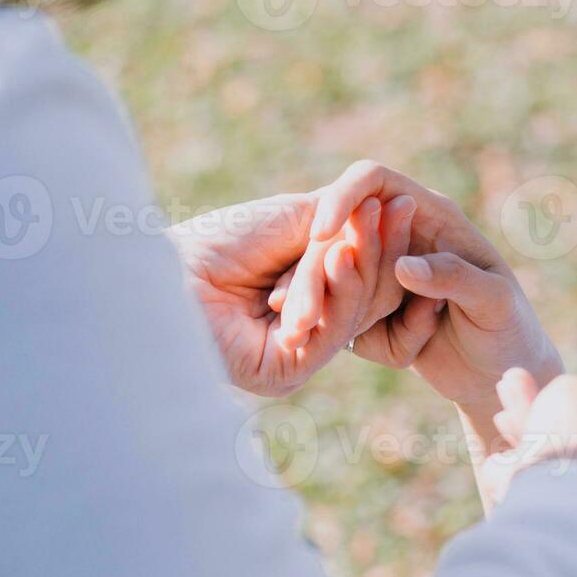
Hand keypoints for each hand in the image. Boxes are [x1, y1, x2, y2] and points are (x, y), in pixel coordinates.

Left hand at [170, 192, 414, 396]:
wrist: (169, 270)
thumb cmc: (219, 240)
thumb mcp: (293, 222)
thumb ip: (341, 225)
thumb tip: (389, 209)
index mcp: (307, 297)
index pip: (359, 273)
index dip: (383, 239)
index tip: (406, 201)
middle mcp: (304, 330)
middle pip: (365, 295)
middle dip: (384, 251)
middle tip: (407, 208)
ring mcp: (297, 354)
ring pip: (351, 313)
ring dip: (362, 266)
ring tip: (372, 224)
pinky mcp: (285, 374)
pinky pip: (327, 336)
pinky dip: (337, 295)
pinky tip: (339, 258)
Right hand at [282, 161, 563, 421]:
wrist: (504, 379)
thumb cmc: (511, 330)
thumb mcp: (493, 302)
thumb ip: (453, 277)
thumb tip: (403, 265)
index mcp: (431, 215)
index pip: (372, 181)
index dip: (342, 197)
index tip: (321, 232)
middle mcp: (398, 237)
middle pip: (340, 230)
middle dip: (314, 267)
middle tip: (295, 307)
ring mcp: (378, 274)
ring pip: (328, 273)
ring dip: (310, 298)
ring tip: (297, 330)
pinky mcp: (366, 309)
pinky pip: (336, 312)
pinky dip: (331, 326)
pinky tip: (329, 342)